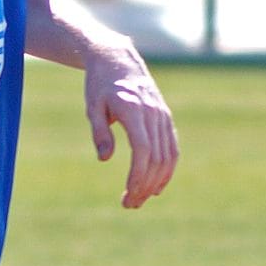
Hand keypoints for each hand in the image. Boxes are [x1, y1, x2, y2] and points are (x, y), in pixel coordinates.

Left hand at [83, 44, 176, 208]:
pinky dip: (167, 169)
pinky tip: (156, 186)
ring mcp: (163, 116)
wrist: (118, 60)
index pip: (142, 149)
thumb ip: (99, 132)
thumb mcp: (92, 107)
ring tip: (140, 200)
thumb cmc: (100, 85)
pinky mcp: (166, 119)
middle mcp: (153, 113)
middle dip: (144, 185)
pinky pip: (172, 148)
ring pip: (168, 156)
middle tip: (129, 205)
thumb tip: (105, 159)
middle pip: (156, 157)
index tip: (128, 193)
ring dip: (156, 182)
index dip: (138, 174)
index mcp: (134, 110)